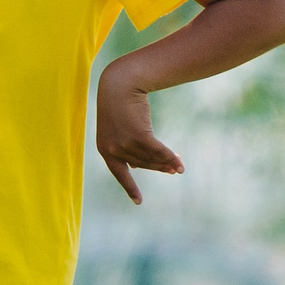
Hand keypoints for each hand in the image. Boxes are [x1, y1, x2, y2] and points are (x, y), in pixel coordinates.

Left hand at [94, 59, 181, 202]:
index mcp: (105, 150)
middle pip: (141, 164)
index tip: (138, 202)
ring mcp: (124, 144)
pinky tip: (179, 164)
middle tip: (172, 171)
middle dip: (158, 168)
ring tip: (178, 166)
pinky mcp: (137, 136)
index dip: (130, 187)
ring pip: (150, 158)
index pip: (119, 173)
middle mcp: (113, 150)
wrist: (120, 83)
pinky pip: (158, 151)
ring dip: (167, 162)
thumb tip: (138, 167)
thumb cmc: (119, 102)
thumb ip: (127, 146)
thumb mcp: (119, 127)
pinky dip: (170, 157)